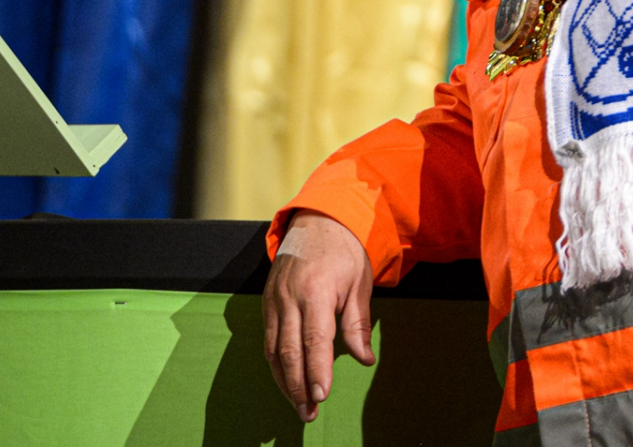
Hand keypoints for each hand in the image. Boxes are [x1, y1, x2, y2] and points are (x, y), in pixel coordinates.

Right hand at [263, 212, 375, 420]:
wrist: (317, 221)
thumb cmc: (344, 252)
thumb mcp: (360, 283)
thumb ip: (357, 324)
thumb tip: (364, 359)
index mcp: (317, 290)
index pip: (314, 339)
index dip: (317, 370)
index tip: (321, 395)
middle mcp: (290, 297)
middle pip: (290, 351)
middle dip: (299, 385)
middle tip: (309, 412)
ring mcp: (274, 300)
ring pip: (274, 349)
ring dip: (285, 381)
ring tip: (299, 405)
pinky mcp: (267, 302)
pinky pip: (269, 339)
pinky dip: (276, 363)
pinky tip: (286, 380)